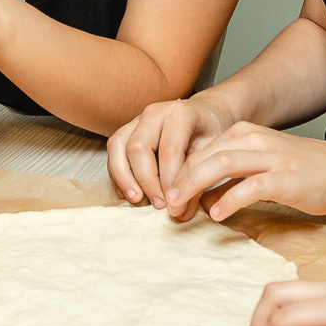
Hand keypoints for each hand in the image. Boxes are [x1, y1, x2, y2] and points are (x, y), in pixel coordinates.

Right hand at [106, 96, 230, 210]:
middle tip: (159, 204)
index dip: (169, 180)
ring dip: (124, 177)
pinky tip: (129, 193)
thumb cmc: (209, 134)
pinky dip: (117, 174)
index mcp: (179, 114)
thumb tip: (180, 213)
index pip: (169, 150)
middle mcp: (154, 113)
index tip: (174, 202)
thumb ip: (197, 179)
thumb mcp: (212, 153)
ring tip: (136, 199)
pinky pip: (113, 150)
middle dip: (146, 181)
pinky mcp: (127, 129)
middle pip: (138, 147)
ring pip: (118, 145)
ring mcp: (137, 119)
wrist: (205, 115)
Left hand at [167, 124, 325, 221]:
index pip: (200, 149)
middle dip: (179, 180)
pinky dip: (227, 200)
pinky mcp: (285, 178)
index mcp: (244, 133)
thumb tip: (201, 200)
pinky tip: (216, 215)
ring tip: (179, 207)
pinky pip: (248, 186)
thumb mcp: (261, 165)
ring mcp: (270, 157)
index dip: (178, 172)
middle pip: (204, 155)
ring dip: (194, 186)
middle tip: (165, 204)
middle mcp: (254, 139)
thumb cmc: (302, 172)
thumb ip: (231, 177)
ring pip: (220, 165)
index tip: (165, 196)